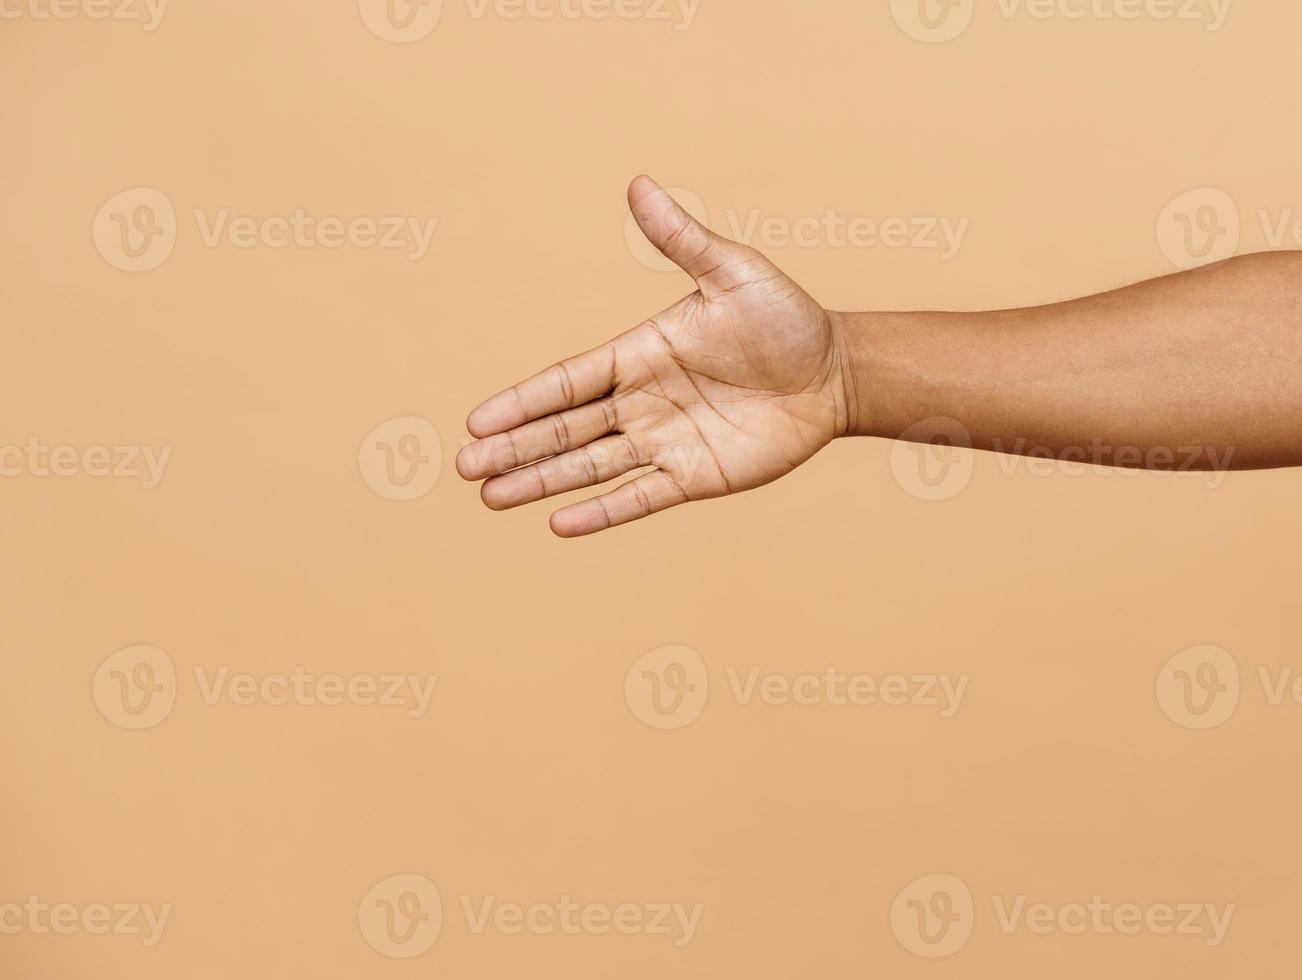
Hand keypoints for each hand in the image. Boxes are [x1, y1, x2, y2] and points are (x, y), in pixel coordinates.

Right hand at [457, 176, 851, 536]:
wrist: (835, 373)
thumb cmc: (785, 317)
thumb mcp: (733, 272)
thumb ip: (682, 239)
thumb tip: (639, 184)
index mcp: (639, 353)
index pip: (567, 380)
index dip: (523, 400)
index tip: (478, 419)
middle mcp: (641, 401)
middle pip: (565, 429)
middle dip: (516, 447)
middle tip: (465, 467)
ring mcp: (664, 442)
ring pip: (590, 466)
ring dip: (541, 481)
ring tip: (492, 497)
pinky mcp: (695, 477)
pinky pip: (640, 496)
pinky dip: (602, 512)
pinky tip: (559, 523)